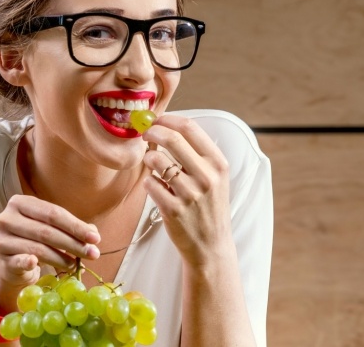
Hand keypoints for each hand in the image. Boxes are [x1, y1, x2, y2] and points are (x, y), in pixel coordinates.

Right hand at [0, 195, 100, 312]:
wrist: (12, 264)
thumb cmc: (34, 241)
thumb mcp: (52, 229)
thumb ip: (71, 228)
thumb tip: (92, 233)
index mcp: (20, 202)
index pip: (53, 213)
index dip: (76, 226)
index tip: (95, 238)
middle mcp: (6, 217)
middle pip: (46, 231)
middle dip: (73, 243)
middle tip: (92, 254)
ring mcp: (1, 238)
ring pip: (37, 248)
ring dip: (61, 258)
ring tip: (76, 264)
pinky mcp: (0, 258)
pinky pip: (19, 260)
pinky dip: (30, 262)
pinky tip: (39, 266)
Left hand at [141, 114, 232, 267]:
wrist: (211, 245)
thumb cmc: (209, 206)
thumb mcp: (215, 177)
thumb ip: (196, 153)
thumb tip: (168, 127)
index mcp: (218, 164)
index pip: (190, 128)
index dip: (168, 119)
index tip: (157, 120)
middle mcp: (207, 177)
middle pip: (171, 138)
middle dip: (152, 132)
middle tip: (145, 134)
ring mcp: (190, 194)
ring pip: (156, 160)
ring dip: (149, 159)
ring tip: (153, 165)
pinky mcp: (173, 210)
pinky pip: (150, 184)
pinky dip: (148, 182)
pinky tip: (156, 188)